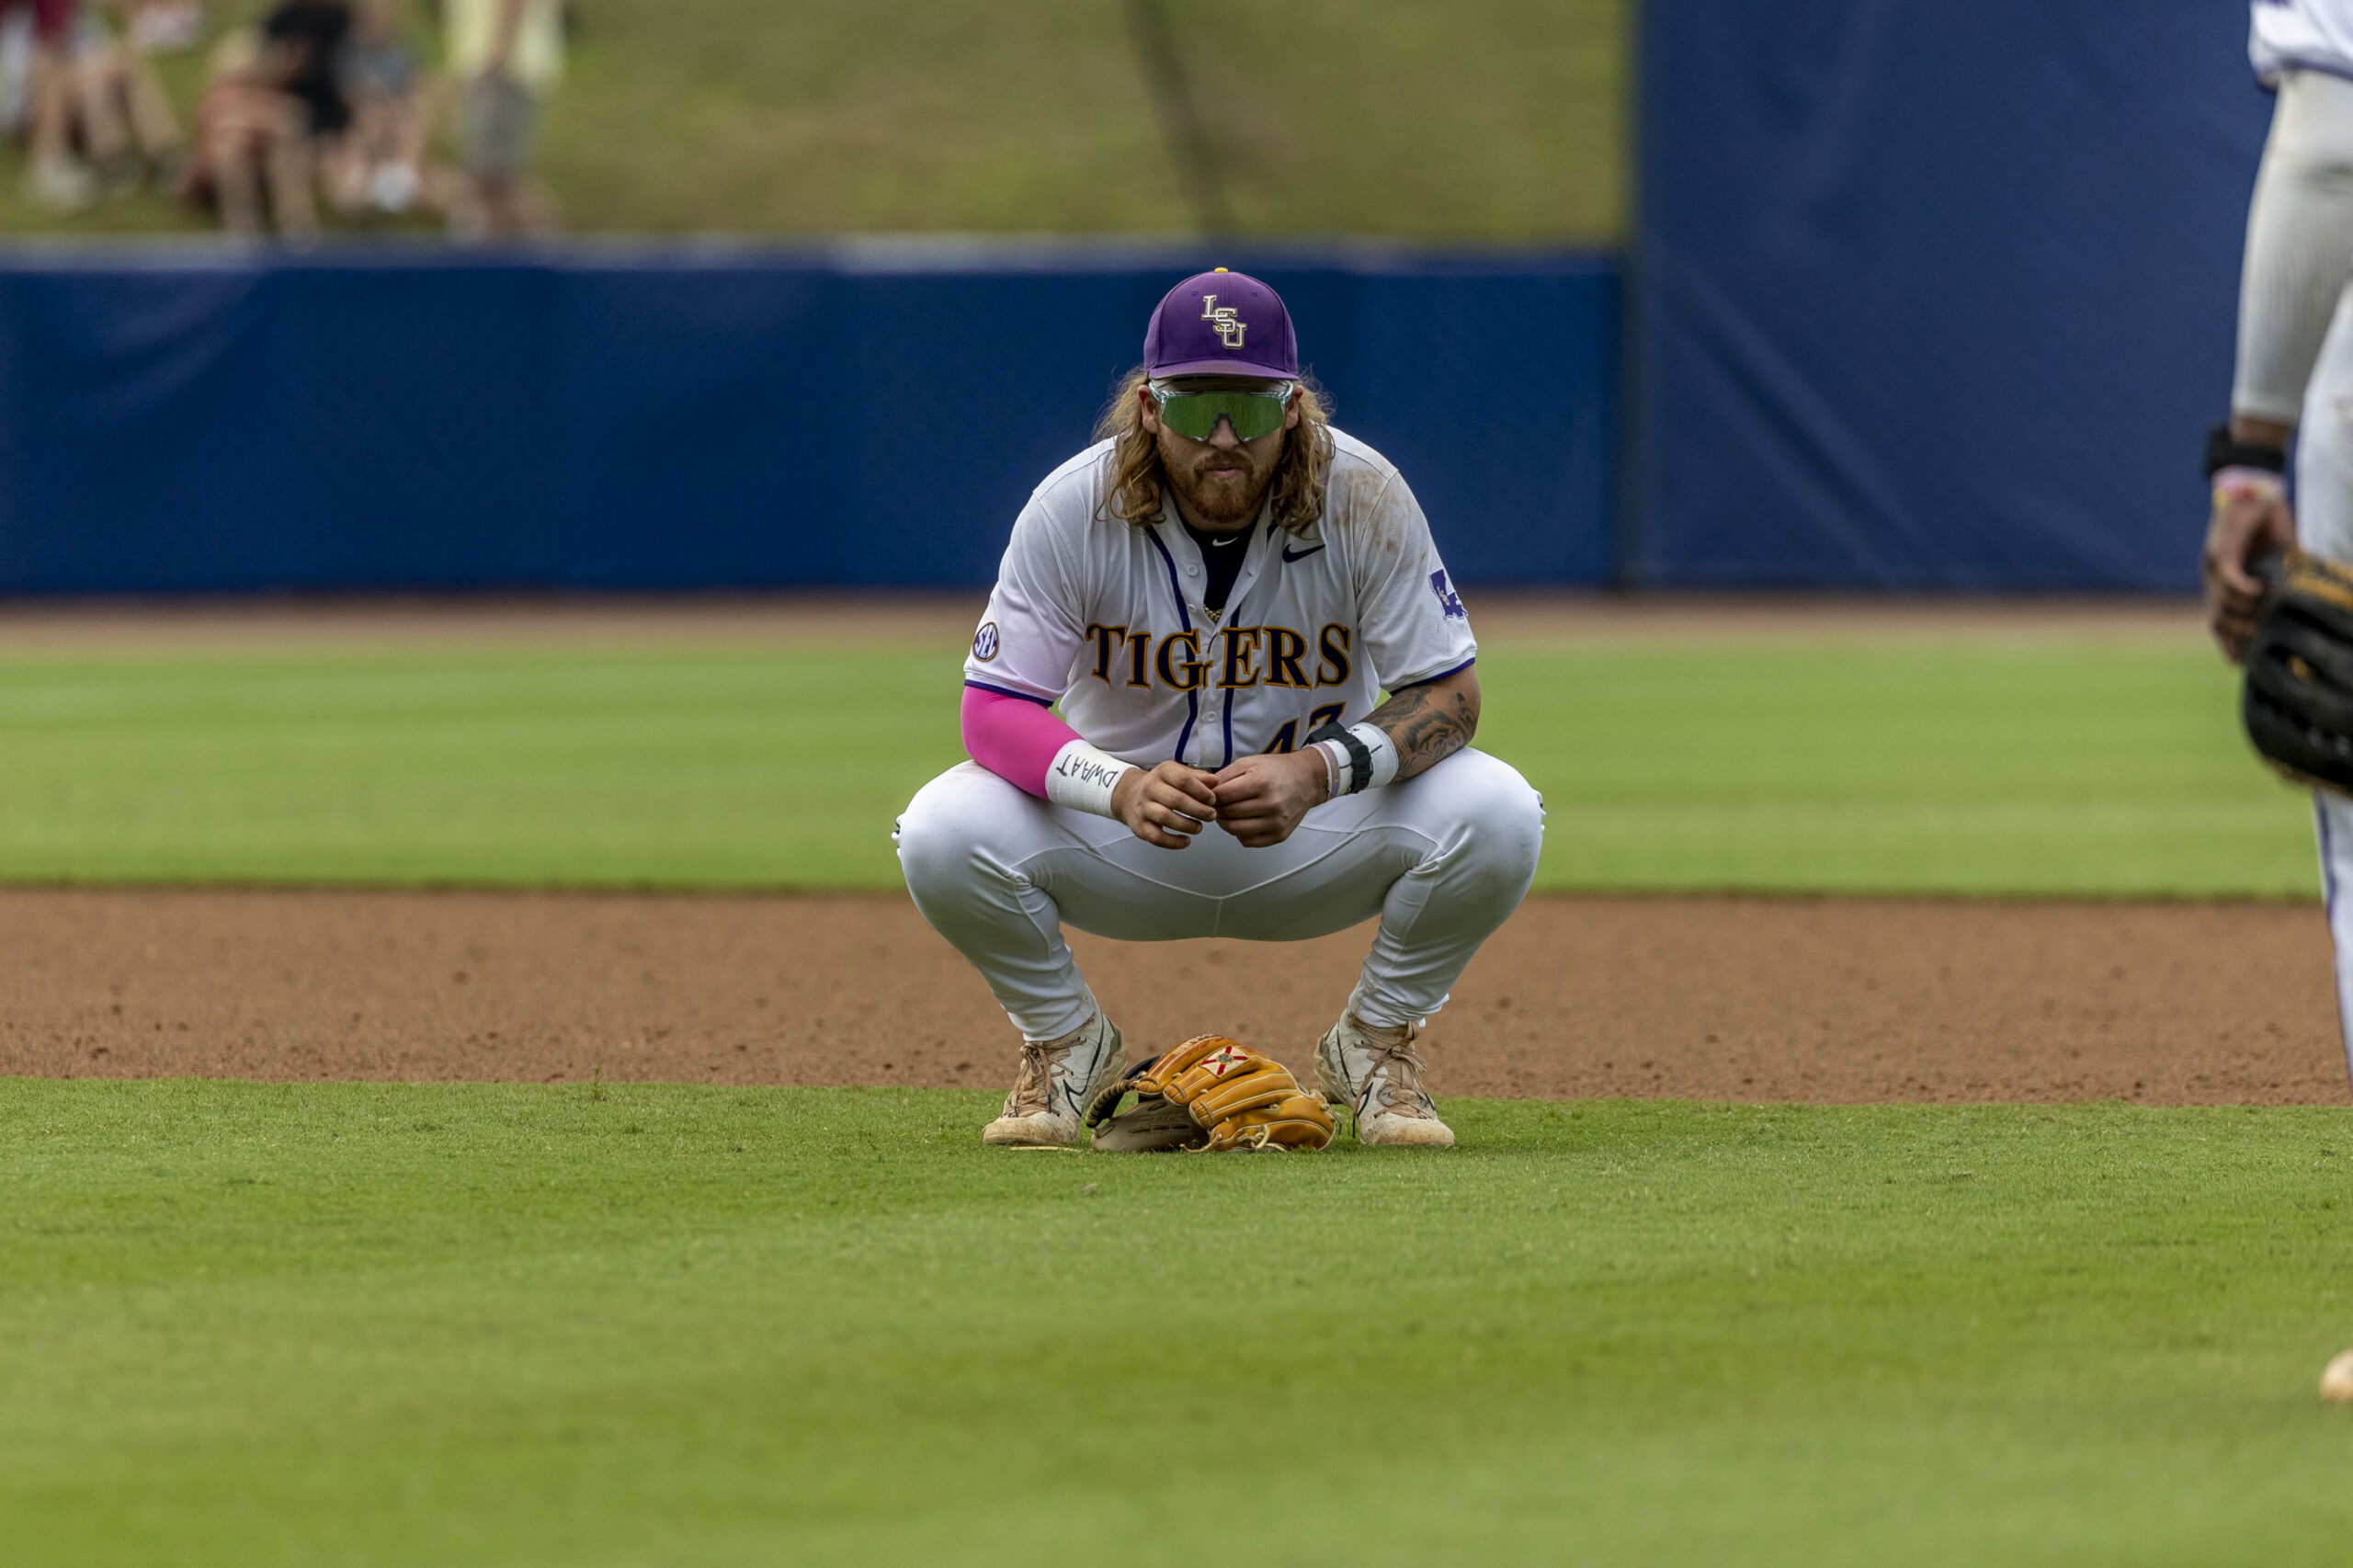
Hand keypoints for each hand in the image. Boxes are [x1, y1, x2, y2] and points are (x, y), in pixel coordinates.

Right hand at [1111, 760, 1218, 849]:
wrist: (1130, 795)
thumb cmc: (1160, 785)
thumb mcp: (1177, 773)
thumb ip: (1197, 777)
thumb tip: (1214, 782)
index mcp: (1162, 772)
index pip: (1182, 779)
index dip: (1201, 791)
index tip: (1212, 799)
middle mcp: (1150, 788)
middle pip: (1175, 799)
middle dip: (1198, 810)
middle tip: (1211, 815)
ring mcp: (1143, 808)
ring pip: (1165, 817)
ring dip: (1187, 825)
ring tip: (1199, 827)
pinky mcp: (1140, 826)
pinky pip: (1156, 837)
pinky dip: (1173, 842)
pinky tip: (1186, 840)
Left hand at [1210, 750, 1331, 848]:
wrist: (1306, 780)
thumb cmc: (1277, 770)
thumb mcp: (1249, 763)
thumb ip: (1224, 776)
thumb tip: (1204, 791)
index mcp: (1261, 783)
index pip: (1222, 796)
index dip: (1210, 797)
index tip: (1209, 795)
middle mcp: (1271, 804)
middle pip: (1227, 814)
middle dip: (1217, 809)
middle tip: (1217, 805)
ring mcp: (1276, 822)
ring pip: (1235, 830)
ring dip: (1225, 823)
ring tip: (1227, 813)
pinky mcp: (1279, 835)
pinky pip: (1248, 841)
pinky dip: (1240, 833)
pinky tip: (1242, 821)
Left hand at [2204, 485, 2295, 661]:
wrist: (2254, 491)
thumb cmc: (2266, 525)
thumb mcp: (2276, 560)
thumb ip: (2282, 581)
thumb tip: (2303, 600)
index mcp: (2223, 585)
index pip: (2218, 624)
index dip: (2228, 644)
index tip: (2241, 664)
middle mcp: (2213, 580)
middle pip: (2218, 621)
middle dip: (2239, 635)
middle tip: (2263, 637)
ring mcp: (2212, 567)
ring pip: (2223, 605)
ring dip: (2246, 612)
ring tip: (2267, 609)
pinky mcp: (2219, 552)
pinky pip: (2228, 580)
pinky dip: (2244, 590)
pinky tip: (2260, 589)